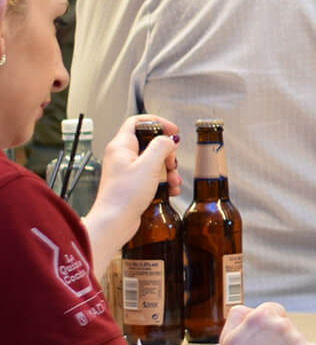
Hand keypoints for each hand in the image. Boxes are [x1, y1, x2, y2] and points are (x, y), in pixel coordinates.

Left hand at [88, 116, 180, 249]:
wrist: (114, 222)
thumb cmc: (124, 195)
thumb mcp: (149, 165)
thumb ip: (162, 146)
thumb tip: (170, 139)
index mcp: (121, 146)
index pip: (137, 122)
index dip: (157, 122)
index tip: (172, 130)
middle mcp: (122, 157)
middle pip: (150, 143)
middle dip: (167, 152)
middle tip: (172, 162)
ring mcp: (127, 171)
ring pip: (153, 161)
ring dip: (168, 169)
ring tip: (173, 181)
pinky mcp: (132, 185)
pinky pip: (152, 176)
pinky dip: (164, 181)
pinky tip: (170, 190)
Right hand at [217, 303, 315, 344]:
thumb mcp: (226, 337)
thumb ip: (237, 317)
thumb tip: (248, 309)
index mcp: (261, 316)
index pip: (273, 310)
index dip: (268, 327)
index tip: (264, 341)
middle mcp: (281, 323)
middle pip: (286, 326)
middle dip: (279, 340)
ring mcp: (295, 338)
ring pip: (298, 340)